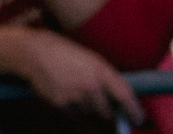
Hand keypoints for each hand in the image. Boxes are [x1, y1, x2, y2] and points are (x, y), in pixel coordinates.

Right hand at [3, 28, 144, 124]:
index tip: (138, 119)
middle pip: (107, 112)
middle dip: (105, 110)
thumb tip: (120, 101)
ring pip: (90, 114)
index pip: (125, 97)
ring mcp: (76, 96)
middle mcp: (91, 85)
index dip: (134, 111)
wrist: (35, 52)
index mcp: (101, 71)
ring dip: (86, 107)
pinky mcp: (62, 104)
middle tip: (94, 98)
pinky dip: (72, 108)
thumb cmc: (65, 53)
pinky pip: (74, 114)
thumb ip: (106, 78)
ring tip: (73, 88)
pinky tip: (64, 91)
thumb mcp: (90, 59)